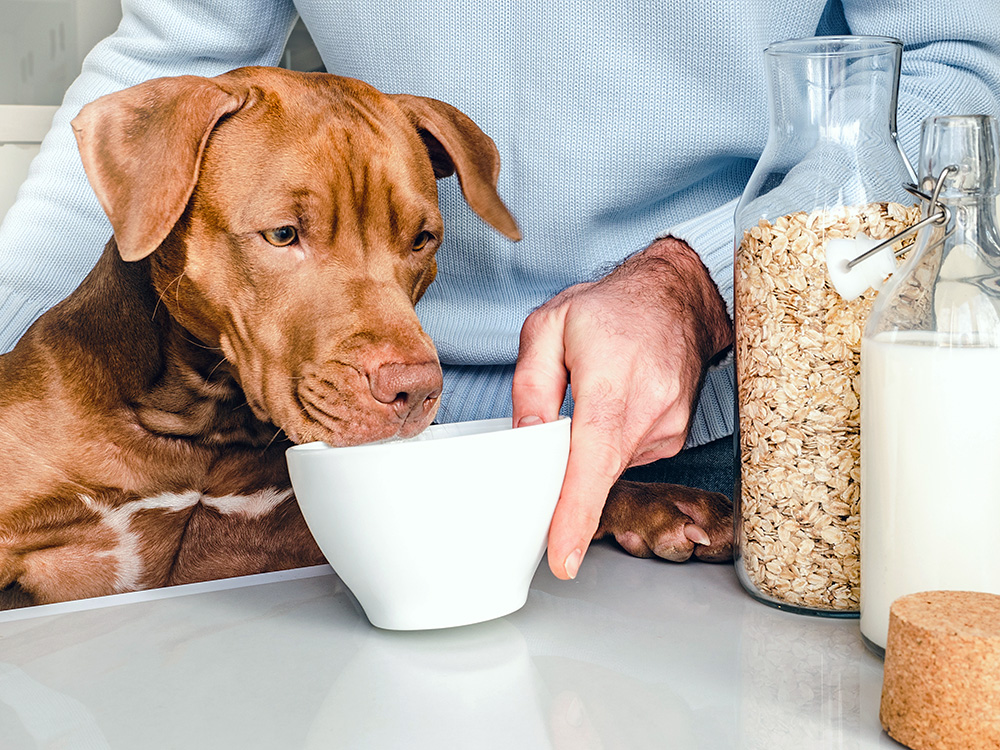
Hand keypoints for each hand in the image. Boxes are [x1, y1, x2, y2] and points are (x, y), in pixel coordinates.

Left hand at [511, 236, 731, 578]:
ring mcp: (668, 429)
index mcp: (612, 386)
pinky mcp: (675, 437)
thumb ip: (530, 385)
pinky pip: (627, 455)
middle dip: (565, 477)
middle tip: (555, 429)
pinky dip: (611, 440)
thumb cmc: (611, 307)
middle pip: (595, 473)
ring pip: (609, 464)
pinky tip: (616, 401)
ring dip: (589, 445)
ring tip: (597, 390)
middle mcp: (648, 413)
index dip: (576, 515)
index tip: (564, 559)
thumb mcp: (549, 327)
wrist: (677, 295)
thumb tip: (526, 438)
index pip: (592, 462)